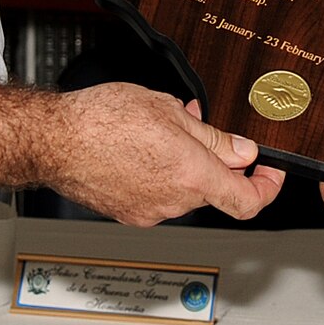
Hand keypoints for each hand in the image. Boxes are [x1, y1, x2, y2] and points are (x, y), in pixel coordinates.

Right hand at [45, 82, 286, 225]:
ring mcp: (150, 212)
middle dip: (215, 159)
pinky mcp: (128, 214)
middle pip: (213, 189)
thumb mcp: (169, 110)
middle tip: (201, 126)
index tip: (269, 173)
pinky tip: (141, 147)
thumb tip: (243, 152)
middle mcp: (174, 201)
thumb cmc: (103, 119)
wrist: (54, 140)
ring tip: (161, 128)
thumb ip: (213, 137)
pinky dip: (160, 173)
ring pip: (184, 189)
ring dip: (184, 163)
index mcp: (191, 174)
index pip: (247, 201)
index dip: (267, 188)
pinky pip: (157, 195)